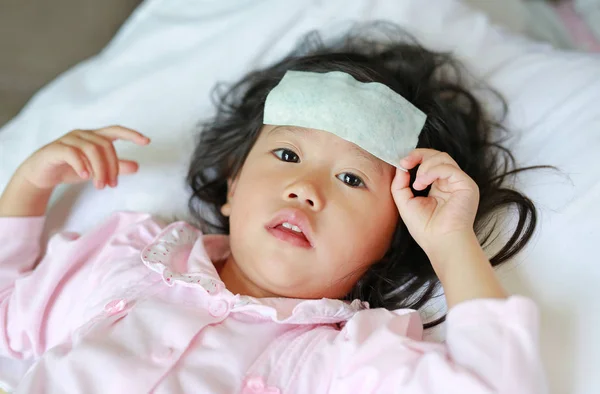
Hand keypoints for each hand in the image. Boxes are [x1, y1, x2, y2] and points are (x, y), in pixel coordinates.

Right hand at [16, 126, 149, 190]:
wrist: (40, 174)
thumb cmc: (70, 169)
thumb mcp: (96, 170)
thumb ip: (115, 167)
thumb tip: (137, 166)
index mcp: (94, 137)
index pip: (115, 131)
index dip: (131, 134)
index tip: (147, 141)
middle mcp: (82, 134)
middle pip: (105, 145)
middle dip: (112, 166)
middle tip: (112, 185)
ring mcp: (68, 140)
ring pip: (91, 149)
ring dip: (99, 169)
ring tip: (101, 186)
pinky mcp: (55, 149)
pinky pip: (72, 153)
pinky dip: (82, 165)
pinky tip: (85, 176)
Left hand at [391, 149, 479, 256]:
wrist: (440, 242)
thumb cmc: (425, 228)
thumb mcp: (405, 202)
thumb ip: (400, 184)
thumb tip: (401, 167)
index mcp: (438, 186)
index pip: (429, 162)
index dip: (415, 157)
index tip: (402, 163)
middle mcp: (450, 183)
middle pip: (437, 156)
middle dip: (419, 155)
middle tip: (405, 162)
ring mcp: (459, 183)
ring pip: (443, 158)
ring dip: (425, 166)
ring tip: (417, 183)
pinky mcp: (466, 185)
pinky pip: (449, 168)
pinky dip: (432, 171)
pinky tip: (422, 183)